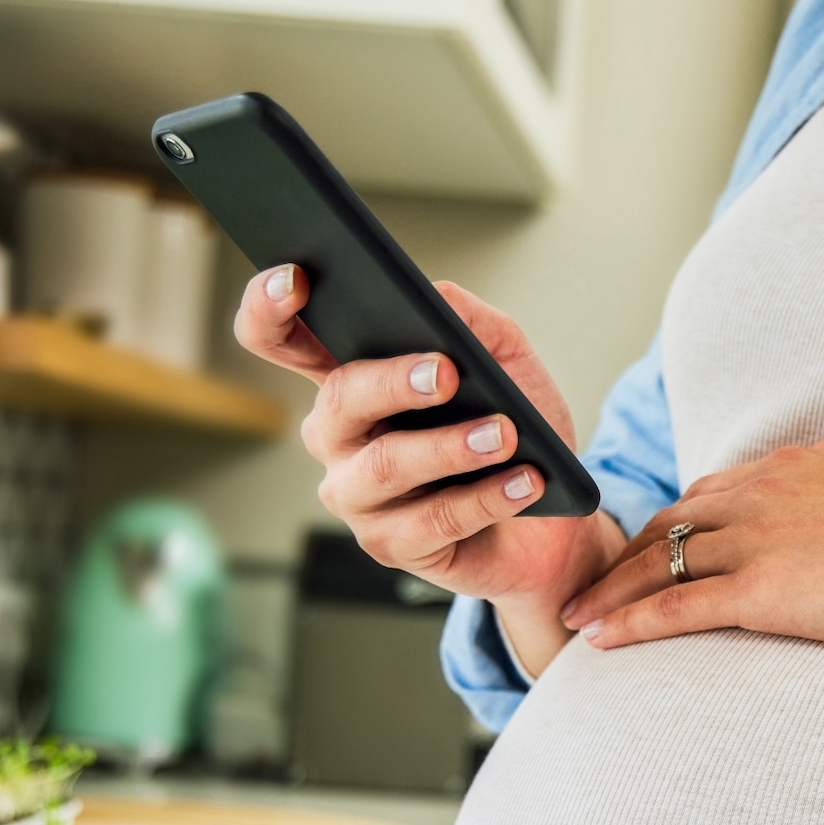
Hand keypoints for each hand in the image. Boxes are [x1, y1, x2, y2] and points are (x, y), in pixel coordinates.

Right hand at [236, 265, 620, 624]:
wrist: (554, 518)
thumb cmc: (519, 429)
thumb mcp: (505, 359)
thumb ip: (469, 320)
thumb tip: (434, 297)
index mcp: (350, 378)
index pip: (279, 338)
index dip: (269, 307)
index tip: (297, 279)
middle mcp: (337, 437)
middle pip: (339, 400)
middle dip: (392, 382)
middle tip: (444, 373)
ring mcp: (357, 495)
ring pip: (387, 465)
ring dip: (452, 447)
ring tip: (506, 435)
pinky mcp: (391, 545)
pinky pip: (432, 520)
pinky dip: (485, 498)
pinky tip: (523, 481)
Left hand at [559, 436, 823, 648]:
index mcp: (798, 465)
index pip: (717, 491)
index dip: (681, 521)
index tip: (659, 543)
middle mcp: (764, 493)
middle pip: (673, 522)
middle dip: (628, 552)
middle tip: (598, 579)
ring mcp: (758, 540)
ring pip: (660, 563)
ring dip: (611, 590)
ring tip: (577, 615)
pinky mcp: (762, 591)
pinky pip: (676, 607)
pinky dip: (630, 621)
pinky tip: (600, 639)